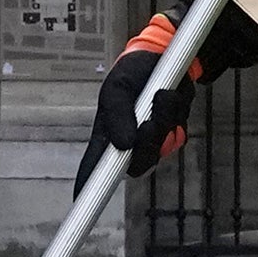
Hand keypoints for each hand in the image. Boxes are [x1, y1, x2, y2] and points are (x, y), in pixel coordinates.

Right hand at [80, 12, 195, 181]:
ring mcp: (150, 139)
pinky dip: (177, 116)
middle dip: (146, 145)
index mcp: (106, 133)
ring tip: (162, 96)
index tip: (80, 200)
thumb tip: (122, 146)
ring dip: (164, 122)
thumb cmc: (134, 71)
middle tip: (149, 122)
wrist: (167, 56)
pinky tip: (170, 98)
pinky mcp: (170, 132)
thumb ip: (117, 114)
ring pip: (159, 150)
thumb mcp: (119, 86)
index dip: (87, 186)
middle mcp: (127, 142)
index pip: (94, 166)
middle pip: (135, 166)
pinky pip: (177, 137)